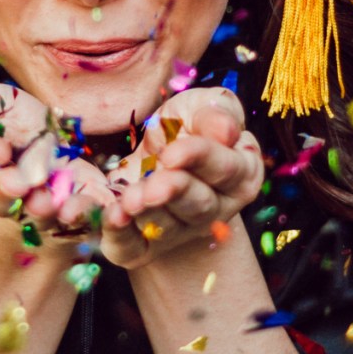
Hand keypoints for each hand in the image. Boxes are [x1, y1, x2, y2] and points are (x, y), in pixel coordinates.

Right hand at [0, 82, 112, 239]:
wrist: (50, 148)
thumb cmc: (10, 120)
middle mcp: (2, 193)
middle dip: (7, 190)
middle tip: (18, 183)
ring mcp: (38, 206)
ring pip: (38, 214)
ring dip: (43, 208)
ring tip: (48, 201)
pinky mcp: (75, 210)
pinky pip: (82, 217)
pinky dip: (88, 211)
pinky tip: (97, 208)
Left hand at [99, 87, 263, 268]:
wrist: (152, 156)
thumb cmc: (183, 126)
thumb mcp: (200, 106)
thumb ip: (216, 111)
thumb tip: (226, 129)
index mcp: (240, 172)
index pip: (225, 167)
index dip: (199, 158)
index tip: (171, 153)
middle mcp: (216, 208)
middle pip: (199, 204)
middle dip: (173, 194)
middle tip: (150, 188)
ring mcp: (181, 231)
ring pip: (166, 227)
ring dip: (146, 213)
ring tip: (128, 200)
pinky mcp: (144, 246)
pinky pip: (132, 247)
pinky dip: (120, 235)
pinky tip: (112, 216)